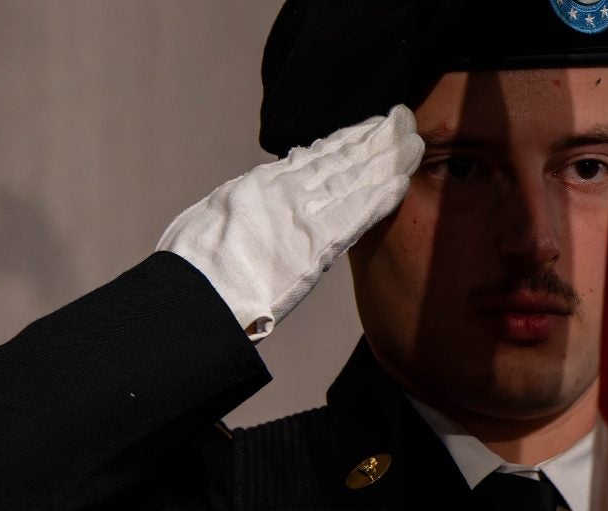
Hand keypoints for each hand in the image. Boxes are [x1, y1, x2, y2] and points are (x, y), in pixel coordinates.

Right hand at [158, 105, 423, 340]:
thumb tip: (253, 200)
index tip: (363, 131)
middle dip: (370, 141)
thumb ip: (244, 207)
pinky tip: (402, 181)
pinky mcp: (317, 242)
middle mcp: (284, 192)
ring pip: (353, 179)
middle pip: (338, 160)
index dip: (341, 142)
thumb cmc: (196, 266)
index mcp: (259, 186)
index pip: (310, 158)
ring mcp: (302, 214)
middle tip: (399, 122)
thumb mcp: (215, 220)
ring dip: (385, 160)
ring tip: (411, 142)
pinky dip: (380, 195)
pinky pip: (357, 214)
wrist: (198, 291)